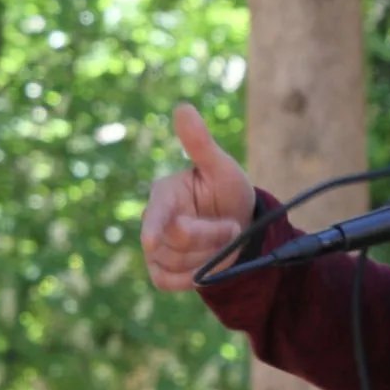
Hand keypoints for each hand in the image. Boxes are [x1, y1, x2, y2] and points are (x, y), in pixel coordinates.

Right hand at [141, 103, 256, 291]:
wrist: (238, 226)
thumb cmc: (228, 191)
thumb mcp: (223, 168)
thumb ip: (201, 144)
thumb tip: (183, 107)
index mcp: (164, 193)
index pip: (157, 213)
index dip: (154, 227)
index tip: (151, 240)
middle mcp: (152, 220)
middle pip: (179, 241)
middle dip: (213, 237)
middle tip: (231, 227)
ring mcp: (153, 249)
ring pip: (178, 264)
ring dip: (209, 257)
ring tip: (221, 243)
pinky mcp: (159, 271)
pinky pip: (171, 282)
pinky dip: (193, 277)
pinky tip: (207, 263)